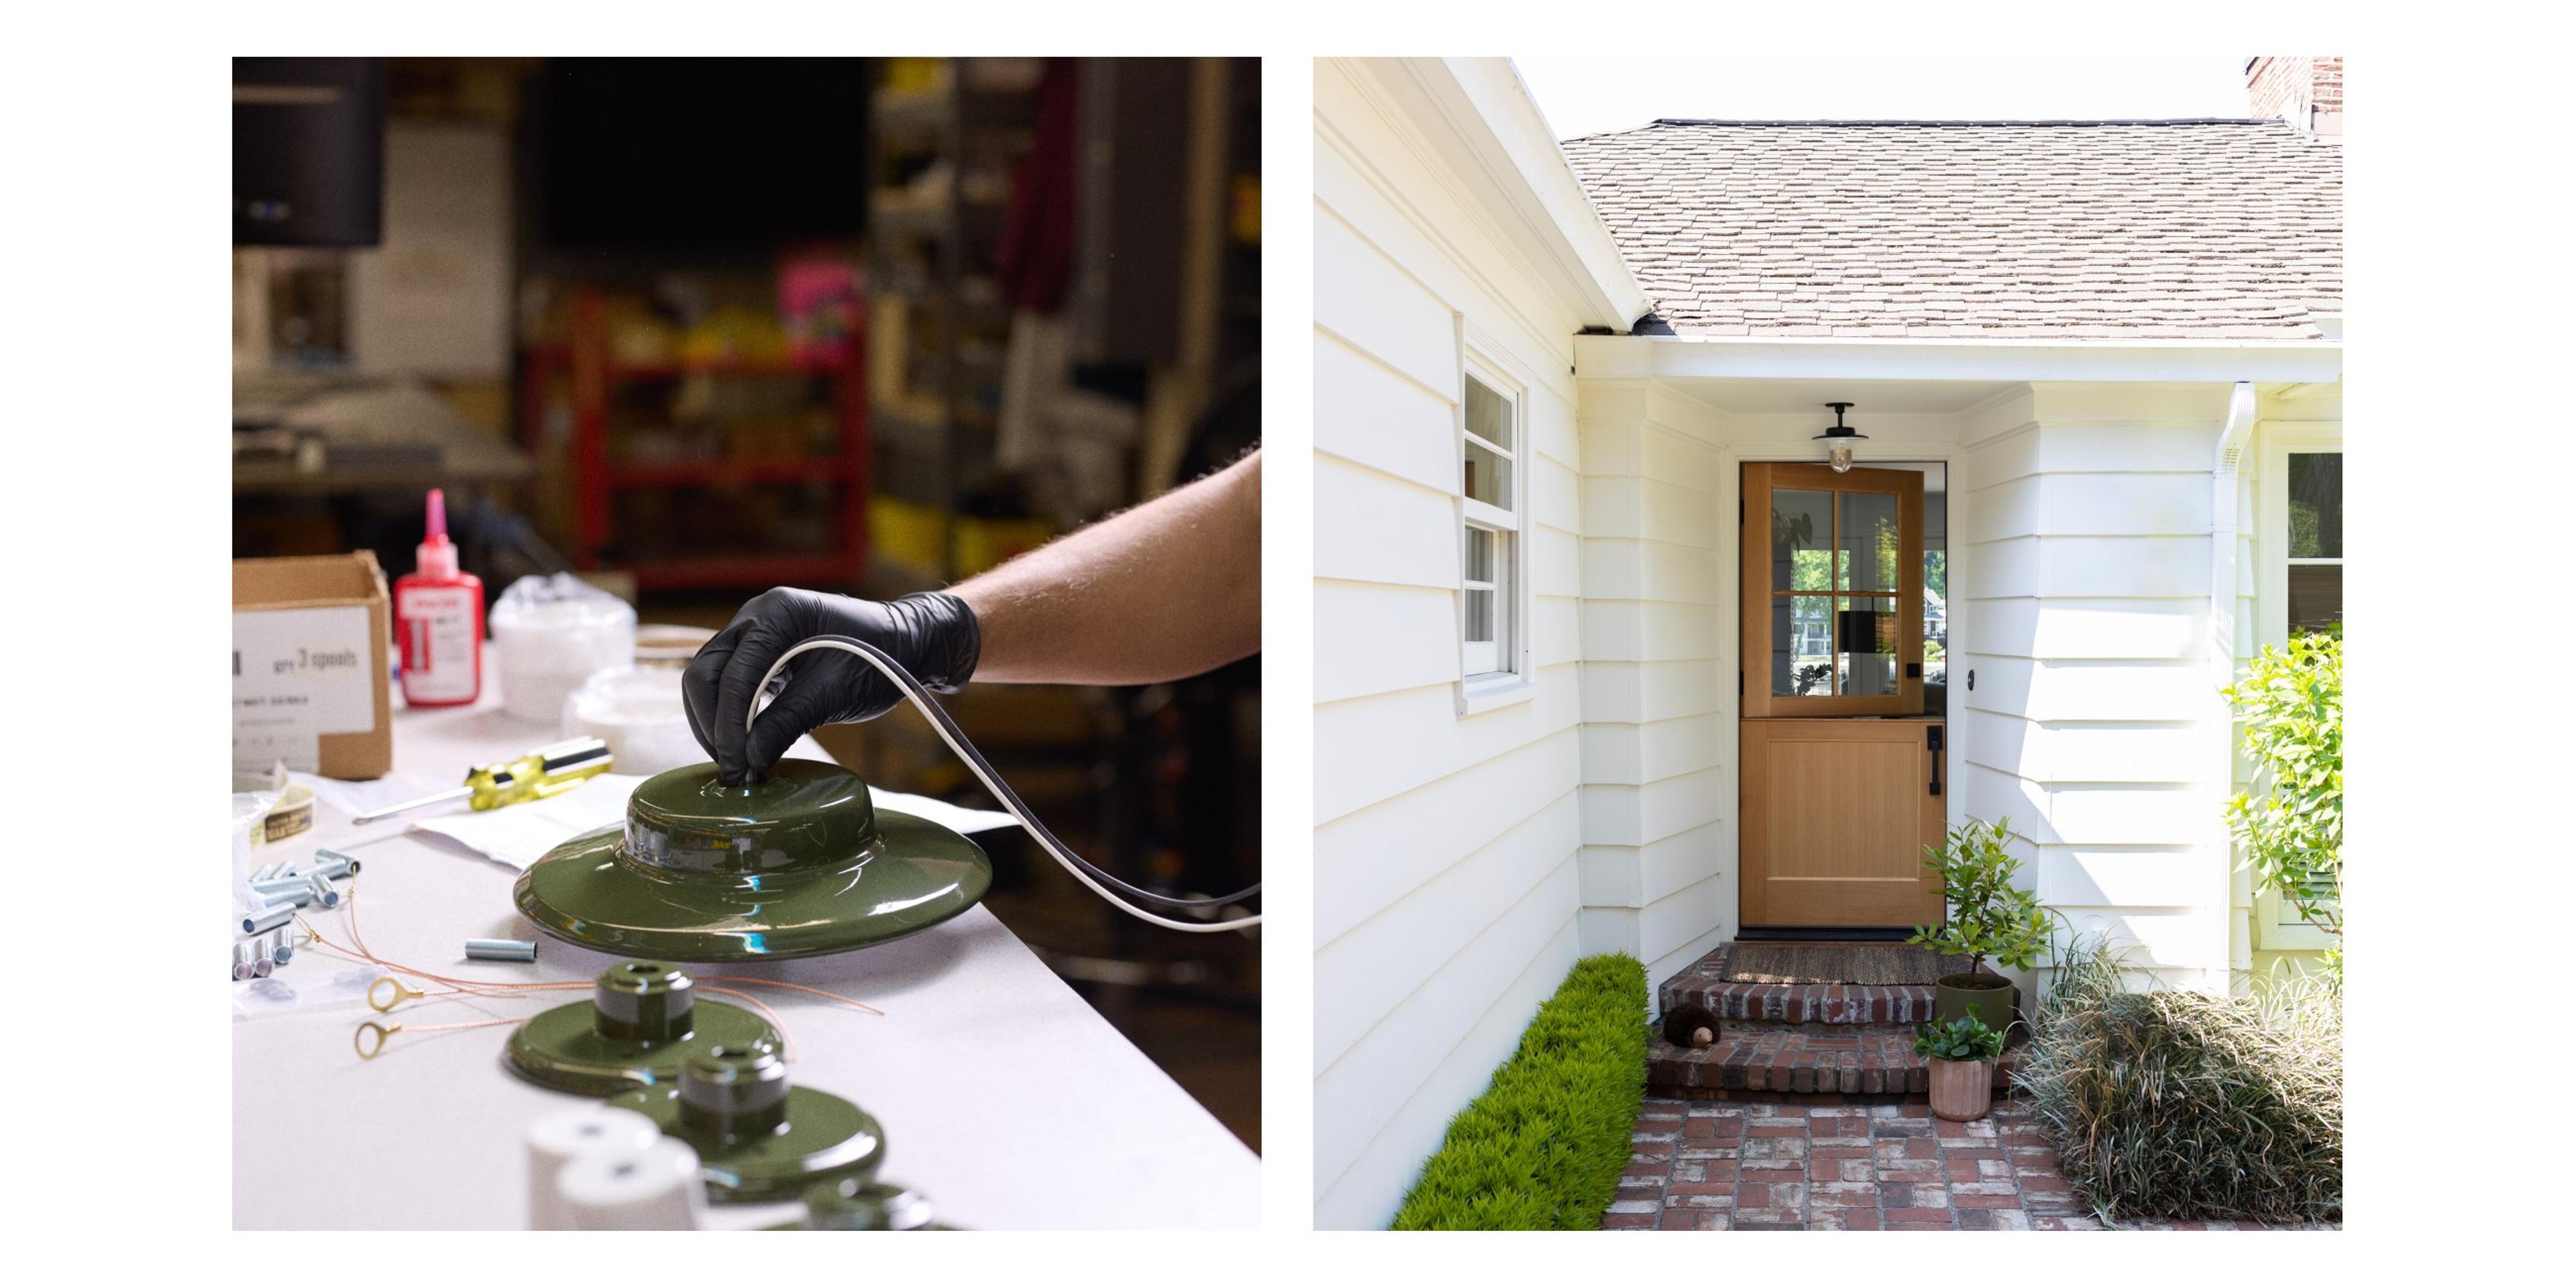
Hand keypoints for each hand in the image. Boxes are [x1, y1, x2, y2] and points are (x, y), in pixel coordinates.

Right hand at [682, 587, 979, 783]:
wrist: (905, 643)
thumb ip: (786, 723)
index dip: (728, 725)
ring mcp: (754, 630)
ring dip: (715, 721)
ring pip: (709, 678)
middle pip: (706, 672)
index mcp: (777, 613)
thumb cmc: (878, 661)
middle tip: (732, 768)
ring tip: (736, 762)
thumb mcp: (834, 694)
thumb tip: (747, 760)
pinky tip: (743, 744)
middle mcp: (756, 615)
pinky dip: (729, 713)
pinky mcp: (759, 651)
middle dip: (712, 723)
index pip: (733, 674)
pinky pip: (728, 681)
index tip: (736, 767)